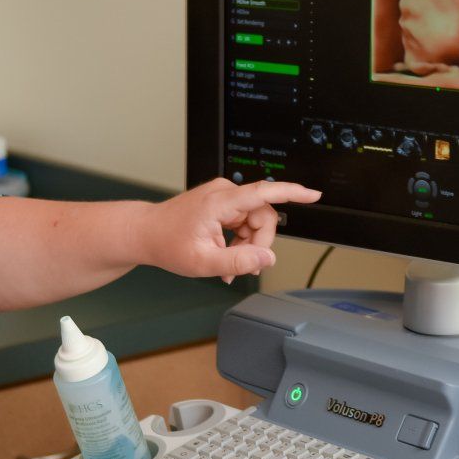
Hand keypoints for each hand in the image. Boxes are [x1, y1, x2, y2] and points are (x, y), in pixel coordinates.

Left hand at [139, 178, 321, 281]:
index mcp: (219, 202)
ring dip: (247, 246)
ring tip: (228, 266)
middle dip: (258, 244)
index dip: (292, 193)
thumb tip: (266, 258)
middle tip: (243, 266)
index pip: (264, 192)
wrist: (146, 233)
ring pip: (255, 221)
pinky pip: (245, 221)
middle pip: (264, 216)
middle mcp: (224, 193)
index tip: (313, 195)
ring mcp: (224, 196)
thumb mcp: (202, 263)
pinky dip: (239, 242)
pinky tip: (226, 257)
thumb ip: (237, 262)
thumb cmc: (166, 243)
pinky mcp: (223, 203)